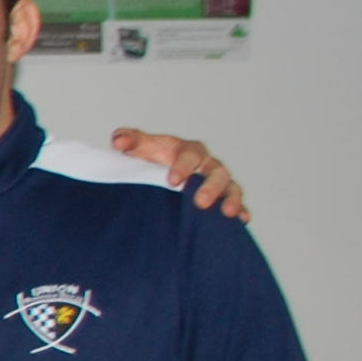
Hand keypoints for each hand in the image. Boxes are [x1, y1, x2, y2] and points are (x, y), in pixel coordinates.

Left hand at [112, 128, 249, 220]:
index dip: (183, 167)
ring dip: (231, 199)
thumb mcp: (139, 148)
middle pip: (217, 172)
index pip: (190, 155)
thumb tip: (119, 142)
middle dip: (210, 187)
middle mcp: (207, 165)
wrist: (155, 174)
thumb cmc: (150, 158)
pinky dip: (241, 210)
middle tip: (200, 202)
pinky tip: (242, 220)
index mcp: (188, 151)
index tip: (172, 181)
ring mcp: (217, 182)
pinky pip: (236, 203)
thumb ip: (128, 140)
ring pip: (231, 187)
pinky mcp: (222, 198)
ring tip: (228, 213)